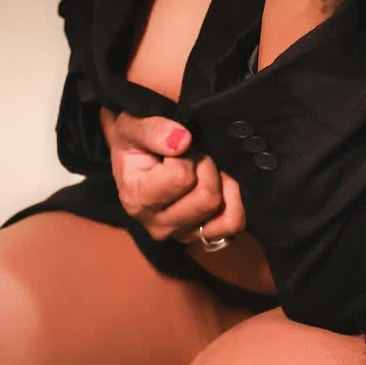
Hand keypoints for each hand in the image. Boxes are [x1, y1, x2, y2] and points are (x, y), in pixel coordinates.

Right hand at [99, 106, 247, 244]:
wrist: (133, 161)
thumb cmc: (133, 143)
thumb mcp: (132, 127)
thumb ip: (153, 131)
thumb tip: (182, 141)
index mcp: (138, 200)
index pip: (182, 178)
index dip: (186, 156)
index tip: (174, 151)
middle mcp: (157, 226)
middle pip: (207, 198)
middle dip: (206, 168)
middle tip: (192, 158)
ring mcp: (181, 234)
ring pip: (222, 211)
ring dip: (220, 183)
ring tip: (202, 171)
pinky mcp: (201, 237)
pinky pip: (233, 223)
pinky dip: (234, 201)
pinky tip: (220, 185)